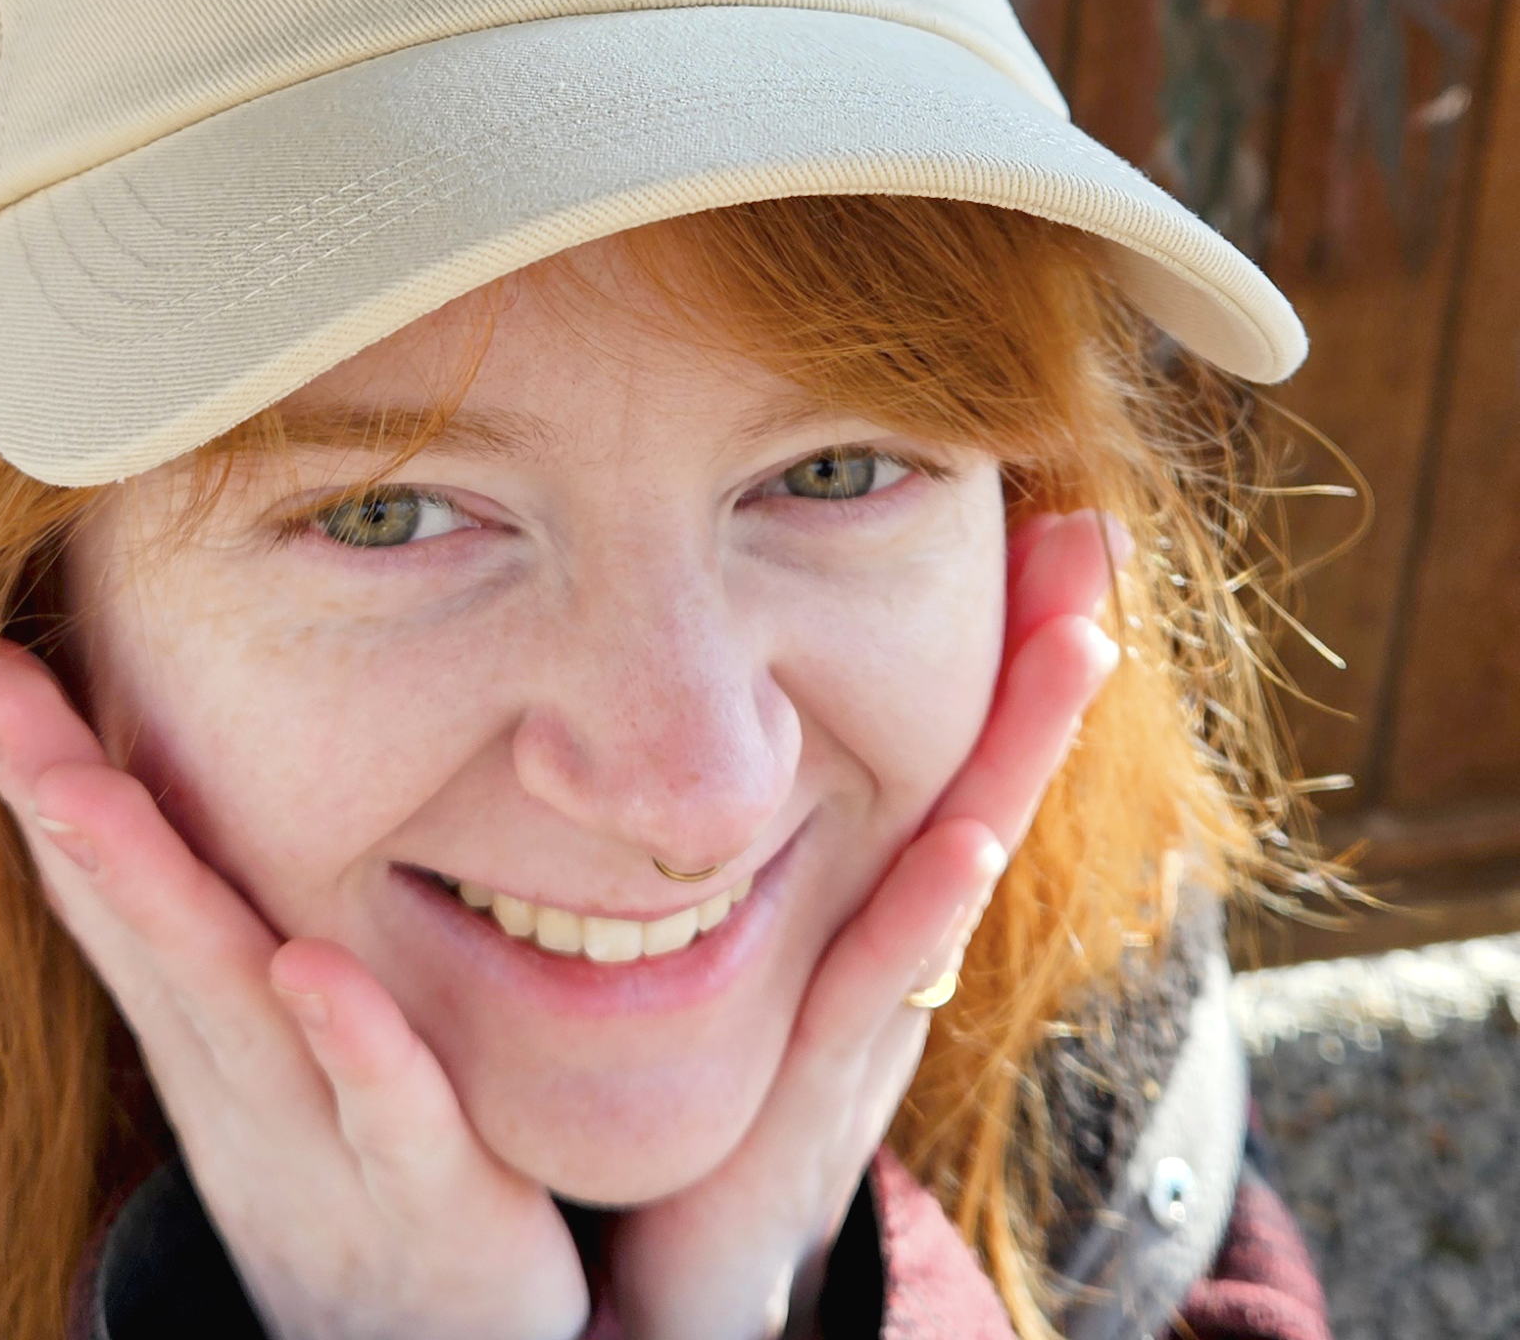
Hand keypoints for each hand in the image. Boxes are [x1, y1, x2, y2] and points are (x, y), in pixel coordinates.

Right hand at [0, 645, 588, 1339]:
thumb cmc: (361, 1175)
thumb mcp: (288, 1057)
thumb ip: (255, 949)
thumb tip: (214, 809)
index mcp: (215, 1027)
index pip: (120, 887)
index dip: (48, 778)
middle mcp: (242, 1072)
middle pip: (141, 918)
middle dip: (55, 796)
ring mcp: (317, 1137)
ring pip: (226, 998)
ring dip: (149, 888)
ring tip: (75, 784)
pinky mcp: (425, 1199)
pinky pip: (386, 1113)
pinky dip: (345, 1042)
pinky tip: (304, 966)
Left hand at [603, 508, 1127, 1339]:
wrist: (693, 1254)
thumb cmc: (721, 1085)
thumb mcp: (747, 937)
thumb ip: (736, 839)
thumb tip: (690, 718)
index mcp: (873, 894)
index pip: (947, 741)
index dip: (997, 645)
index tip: (1039, 525)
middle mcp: (896, 935)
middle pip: (982, 772)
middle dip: (1041, 659)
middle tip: (1089, 534)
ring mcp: (876, 1000)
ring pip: (960, 850)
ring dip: (1021, 746)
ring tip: (1079, 636)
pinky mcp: (824, 1073)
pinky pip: (887, 973)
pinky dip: (934, 904)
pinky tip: (970, 836)